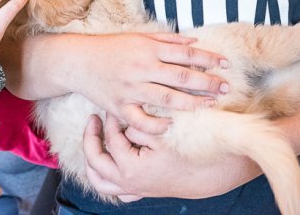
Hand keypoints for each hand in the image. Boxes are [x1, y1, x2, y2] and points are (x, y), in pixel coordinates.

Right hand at [71, 33, 230, 133]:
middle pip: (181, 77)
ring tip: (210, 105)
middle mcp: (142, 68)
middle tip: (226, 88)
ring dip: (191, 103)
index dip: (208, 59)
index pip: (186, 54)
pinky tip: (171, 126)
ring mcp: (131, 89)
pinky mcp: (119, 106)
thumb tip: (195, 41)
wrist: (79, 61)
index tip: (226, 64)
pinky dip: (156, 124)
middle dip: (207, 83)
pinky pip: (140, 120)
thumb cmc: (114, 47)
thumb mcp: (141, 37)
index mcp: (150, 49)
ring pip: (166, 98)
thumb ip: (169, 39)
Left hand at [83, 114, 256, 199]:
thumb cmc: (188, 151)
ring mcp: (131, 189)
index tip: (111, 107)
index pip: (112, 140)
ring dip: (92, 161)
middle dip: (91, 138)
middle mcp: (127, 182)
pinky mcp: (139, 192)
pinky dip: (105, 177)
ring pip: (99, 179)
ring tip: (93, 140)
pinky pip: (112, 190)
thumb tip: (126, 114)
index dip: (111, 121)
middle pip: (95, 160)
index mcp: (131, 167)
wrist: (208, 175)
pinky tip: (107, 163)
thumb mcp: (166, 135)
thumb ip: (143, 124)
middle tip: (93, 119)